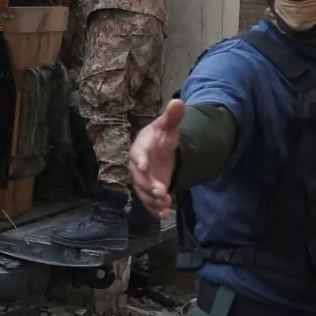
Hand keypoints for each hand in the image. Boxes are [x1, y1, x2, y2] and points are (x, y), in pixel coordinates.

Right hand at [129, 98, 184, 218]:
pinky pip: (149, 201)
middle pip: (139, 178)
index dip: (140, 161)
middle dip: (148, 186)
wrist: (160, 149)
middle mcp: (137, 166)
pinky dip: (155, 209)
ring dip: (152, 200)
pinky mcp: (149, 190)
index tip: (144, 167)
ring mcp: (142, 180)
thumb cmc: (162, 136)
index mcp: (140, 148)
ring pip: (143, 193)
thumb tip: (177, 101)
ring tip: (165, 204)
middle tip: (160, 192)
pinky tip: (164, 214)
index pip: (137, 154)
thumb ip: (172, 116)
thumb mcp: (169, 126)